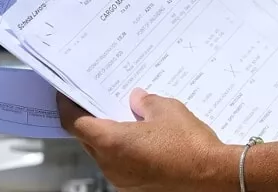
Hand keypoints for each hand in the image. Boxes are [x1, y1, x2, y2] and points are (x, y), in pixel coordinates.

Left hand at [58, 89, 238, 191]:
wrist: (211, 175)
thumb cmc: (189, 144)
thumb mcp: (166, 109)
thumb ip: (144, 102)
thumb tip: (136, 99)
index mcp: (112, 142)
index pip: (75, 123)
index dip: (67, 106)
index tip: (65, 94)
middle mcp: (110, 164)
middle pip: (87, 139)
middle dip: (90, 119)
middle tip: (98, 100)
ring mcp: (122, 179)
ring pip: (103, 153)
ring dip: (108, 135)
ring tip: (126, 116)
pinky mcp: (135, 186)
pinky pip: (119, 163)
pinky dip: (123, 149)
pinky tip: (141, 136)